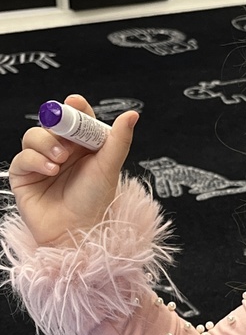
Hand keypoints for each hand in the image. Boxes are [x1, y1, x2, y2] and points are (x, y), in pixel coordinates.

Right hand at [7, 94, 138, 247]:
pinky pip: (22, 157)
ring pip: (34, 136)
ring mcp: (42, 163)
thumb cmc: (95, 203)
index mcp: (83, 147)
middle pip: (52, 123)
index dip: (75, 108)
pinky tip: (50, 170)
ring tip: (61, 160)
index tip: (75, 101)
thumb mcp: (109, 167)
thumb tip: (132, 114)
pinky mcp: (25, 176)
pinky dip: (35, 160)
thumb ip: (119, 140)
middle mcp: (62, 152)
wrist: (76, 232)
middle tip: (68, 136)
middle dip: (58, 125)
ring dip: (46, 143)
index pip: (77, 118)